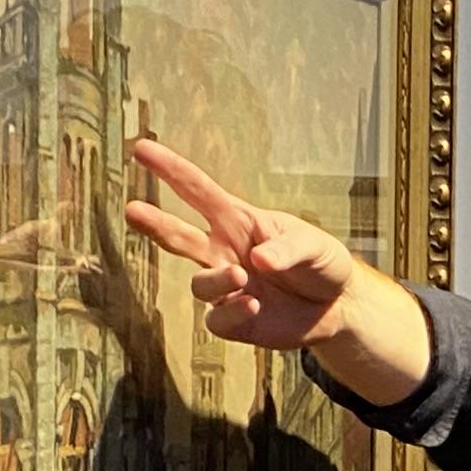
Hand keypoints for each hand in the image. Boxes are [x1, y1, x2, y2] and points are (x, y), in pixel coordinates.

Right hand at [123, 139, 361, 353]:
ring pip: (199, 283)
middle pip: (179, 236)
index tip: (142, 150)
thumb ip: (287, 248)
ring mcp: (227, 287)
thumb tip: (257, 260)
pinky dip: (232, 312)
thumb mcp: (314, 245)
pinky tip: (254, 306)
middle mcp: (224, 252)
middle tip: (132, 210)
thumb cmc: (321, 263)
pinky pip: (217, 319)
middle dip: (155, 223)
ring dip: (216, 280)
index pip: (198, 191)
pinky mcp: (234, 320)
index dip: (170, 170)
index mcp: (238, 221)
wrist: (337, 307)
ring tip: (241, 278)